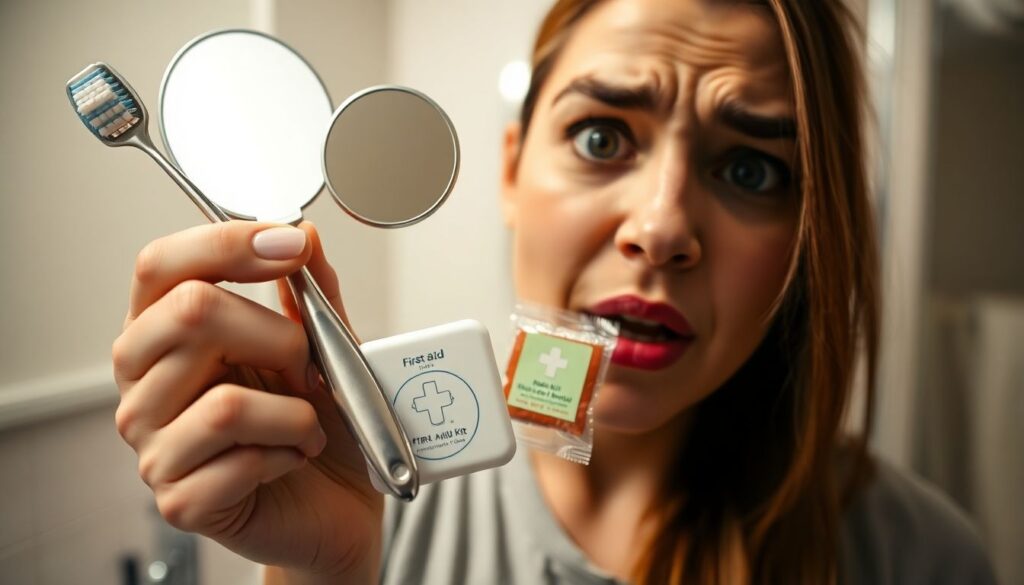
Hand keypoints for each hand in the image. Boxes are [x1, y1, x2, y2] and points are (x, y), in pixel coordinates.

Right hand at [113, 221, 381, 579]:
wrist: (336, 506)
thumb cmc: (318, 424)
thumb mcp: (325, 348)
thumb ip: (311, 294)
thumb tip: (304, 233)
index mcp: (164, 333)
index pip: (161, 265)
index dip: (227, 243)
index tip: (290, 246)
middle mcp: (143, 384)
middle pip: (191, 314)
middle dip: (278, 336)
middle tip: (310, 368)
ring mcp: (153, 445)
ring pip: (227, 400)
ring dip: (295, 411)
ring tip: (308, 423)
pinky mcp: (179, 500)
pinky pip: (242, 459)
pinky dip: (290, 454)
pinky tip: (293, 459)